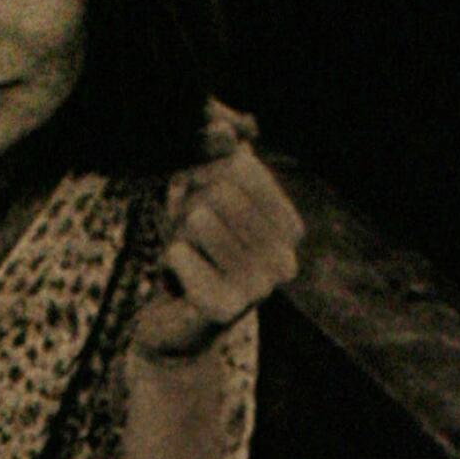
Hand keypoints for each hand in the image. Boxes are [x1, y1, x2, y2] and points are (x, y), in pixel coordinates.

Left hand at [132, 109, 302, 362]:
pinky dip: (171, 260)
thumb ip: (216, 152)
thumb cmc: (194, 254)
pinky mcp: (223, 309)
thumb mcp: (205, 192)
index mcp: (288, 232)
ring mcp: (258, 289)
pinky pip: (181, 252)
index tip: (203, 208)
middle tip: (195, 243)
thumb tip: (226, 131)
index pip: (243, 168)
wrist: (177, 327)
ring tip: (190, 261)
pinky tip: (181, 283)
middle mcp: (283, 261)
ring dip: (181, 236)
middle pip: (221, 191)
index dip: (208, 176)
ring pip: (200, 219)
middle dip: (192, 209)